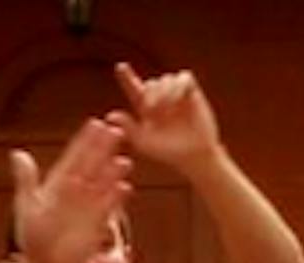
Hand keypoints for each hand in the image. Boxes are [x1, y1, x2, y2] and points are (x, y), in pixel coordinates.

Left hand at [11, 118, 130, 262]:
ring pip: (103, 184)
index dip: (85, 141)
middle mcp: (76, 192)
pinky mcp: (97, 224)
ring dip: (113, 172)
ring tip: (123, 162)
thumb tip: (18, 154)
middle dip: (104, 148)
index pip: (74, 157)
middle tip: (116, 129)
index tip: (95, 123)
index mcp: (58, 184)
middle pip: (92, 165)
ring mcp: (88, 207)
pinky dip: (116, 198)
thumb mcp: (26, 207)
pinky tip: (124, 188)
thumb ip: (26, 180)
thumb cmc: (32, 238)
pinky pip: (108, 208)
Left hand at [106, 63, 221, 171]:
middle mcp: (160, 98)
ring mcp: (176, 94)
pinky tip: (178, 99)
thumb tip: (109, 115)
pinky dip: (179, 86)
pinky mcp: (191, 92)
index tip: (120, 66)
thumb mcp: (144, 142)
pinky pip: (184, 77)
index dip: (126, 77)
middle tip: (152, 109)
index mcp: (146, 108)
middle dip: (151, 94)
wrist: (194, 155)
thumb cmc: (168, 152)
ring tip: (168, 108)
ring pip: (166, 79)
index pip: (134, 88)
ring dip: (165, 91)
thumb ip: (127, 128)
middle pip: (151, 83)